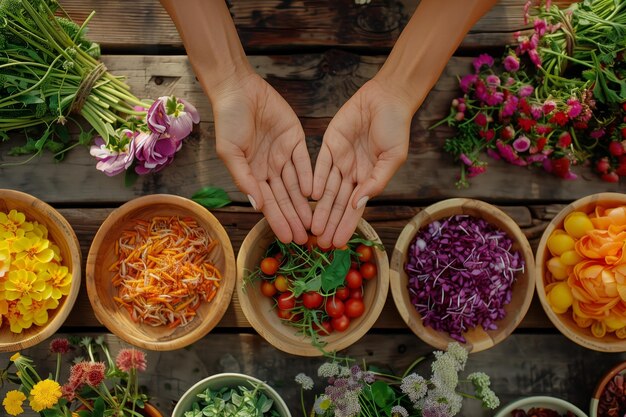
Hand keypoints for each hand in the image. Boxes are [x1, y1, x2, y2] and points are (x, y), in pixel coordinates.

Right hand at [212, 72, 312, 243]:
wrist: (239, 90)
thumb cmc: (228, 121)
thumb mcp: (231, 152)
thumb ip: (244, 178)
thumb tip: (256, 205)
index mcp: (253, 174)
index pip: (268, 203)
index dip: (278, 221)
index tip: (288, 239)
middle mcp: (270, 168)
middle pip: (285, 198)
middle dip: (294, 219)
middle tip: (306, 238)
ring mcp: (284, 155)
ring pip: (296, 185)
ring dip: (304, 204)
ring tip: (313, 223)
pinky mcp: (296, 140)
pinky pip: (304, 162)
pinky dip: (308, 177)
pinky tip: (312, 194)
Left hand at [311, 79, 410, 247]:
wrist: (387, 99)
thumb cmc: (396, 128)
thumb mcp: (392, 158)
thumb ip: (376, 181)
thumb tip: (358, 203)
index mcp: (368, 178)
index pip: (354, 208)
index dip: (346, 225)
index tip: (339, 243)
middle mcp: (352, 173)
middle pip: (338, 203)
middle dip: (330, 223)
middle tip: (320, 243)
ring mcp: (339, 159)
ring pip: (327, 189)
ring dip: (320, 209)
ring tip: (313, 228)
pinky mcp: (329, 144)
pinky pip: (320, 166)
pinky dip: (316, 181)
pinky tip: (312, 197)